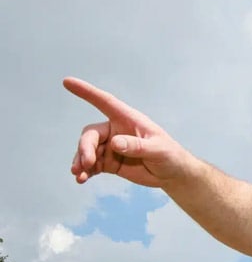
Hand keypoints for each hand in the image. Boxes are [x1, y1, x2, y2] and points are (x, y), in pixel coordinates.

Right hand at [66, 77, 191, 186]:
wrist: (172, 174)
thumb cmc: (170, 155)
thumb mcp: (158, 150)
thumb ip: (138, 146)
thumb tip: (114, 143)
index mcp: (128, 119)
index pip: (105, 102)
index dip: (87, 92)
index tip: (67, 82)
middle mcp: (116, 130)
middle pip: (91, 134)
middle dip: (85, 148)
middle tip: (87, 163)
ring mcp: (111, 147)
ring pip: (87, 150)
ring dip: (81, 161)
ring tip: (79, 175)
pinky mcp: (109, 162)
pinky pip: (91, 164)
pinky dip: (85, 171)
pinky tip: (82, 179)